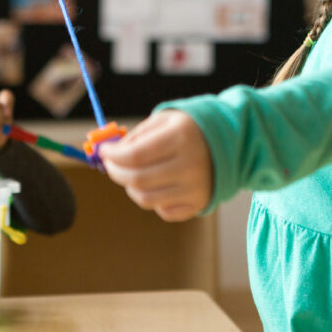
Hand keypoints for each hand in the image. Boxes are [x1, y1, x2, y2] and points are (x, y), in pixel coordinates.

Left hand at [98, 110, 213, 221]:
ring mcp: (195, 188)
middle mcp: (190, 165)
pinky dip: (152, 199)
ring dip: (130, 187)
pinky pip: (162, 211)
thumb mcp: (164, 120)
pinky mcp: (198, 204)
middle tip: (111, 164)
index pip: (135, 155)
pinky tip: (156, 184)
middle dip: (116, 172)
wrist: (227, 144)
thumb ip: (136, 135)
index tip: (103, 152)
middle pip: (137, 179)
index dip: (113, 156)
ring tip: (132, 174)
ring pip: (146, 199)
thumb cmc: (187, 131)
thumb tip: (110, 154)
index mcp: (181, 137)